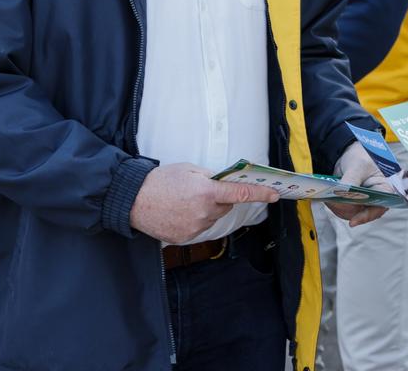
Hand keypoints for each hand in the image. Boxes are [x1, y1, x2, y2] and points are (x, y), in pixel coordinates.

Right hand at [130, 162, 279, 243]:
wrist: (133, 200)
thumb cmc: (161, 180)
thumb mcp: (189, 169)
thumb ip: (210, 177)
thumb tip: (225, 183)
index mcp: (207, 191)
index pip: (240, 194)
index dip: (260, 194)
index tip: (274, 194)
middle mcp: (204, 212)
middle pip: (225, 206)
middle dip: (219, 199)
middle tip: (200, 191)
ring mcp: (195, 227)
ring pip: (213, 218)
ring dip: (206, 210)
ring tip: (184, 202)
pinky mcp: (186, 238)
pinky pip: (200, 228)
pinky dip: (195, 220)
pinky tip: (179, 213)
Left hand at [326, 141, 390, 226]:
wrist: (348, 152)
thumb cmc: (360, 156)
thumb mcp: (358, 166)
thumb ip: (351, 182)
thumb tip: (342, 196)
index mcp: (384, 189)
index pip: (379, 208)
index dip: (366, 216)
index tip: (353, 221)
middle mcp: (375, 199)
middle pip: (362, 213)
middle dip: (346, 208)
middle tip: (333, 200)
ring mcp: (363, 202)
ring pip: (350, 214)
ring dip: (338, 207)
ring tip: (330, 196)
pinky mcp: (351, 202)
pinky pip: (342, 210)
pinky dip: (334, 205)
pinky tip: (329, 197)